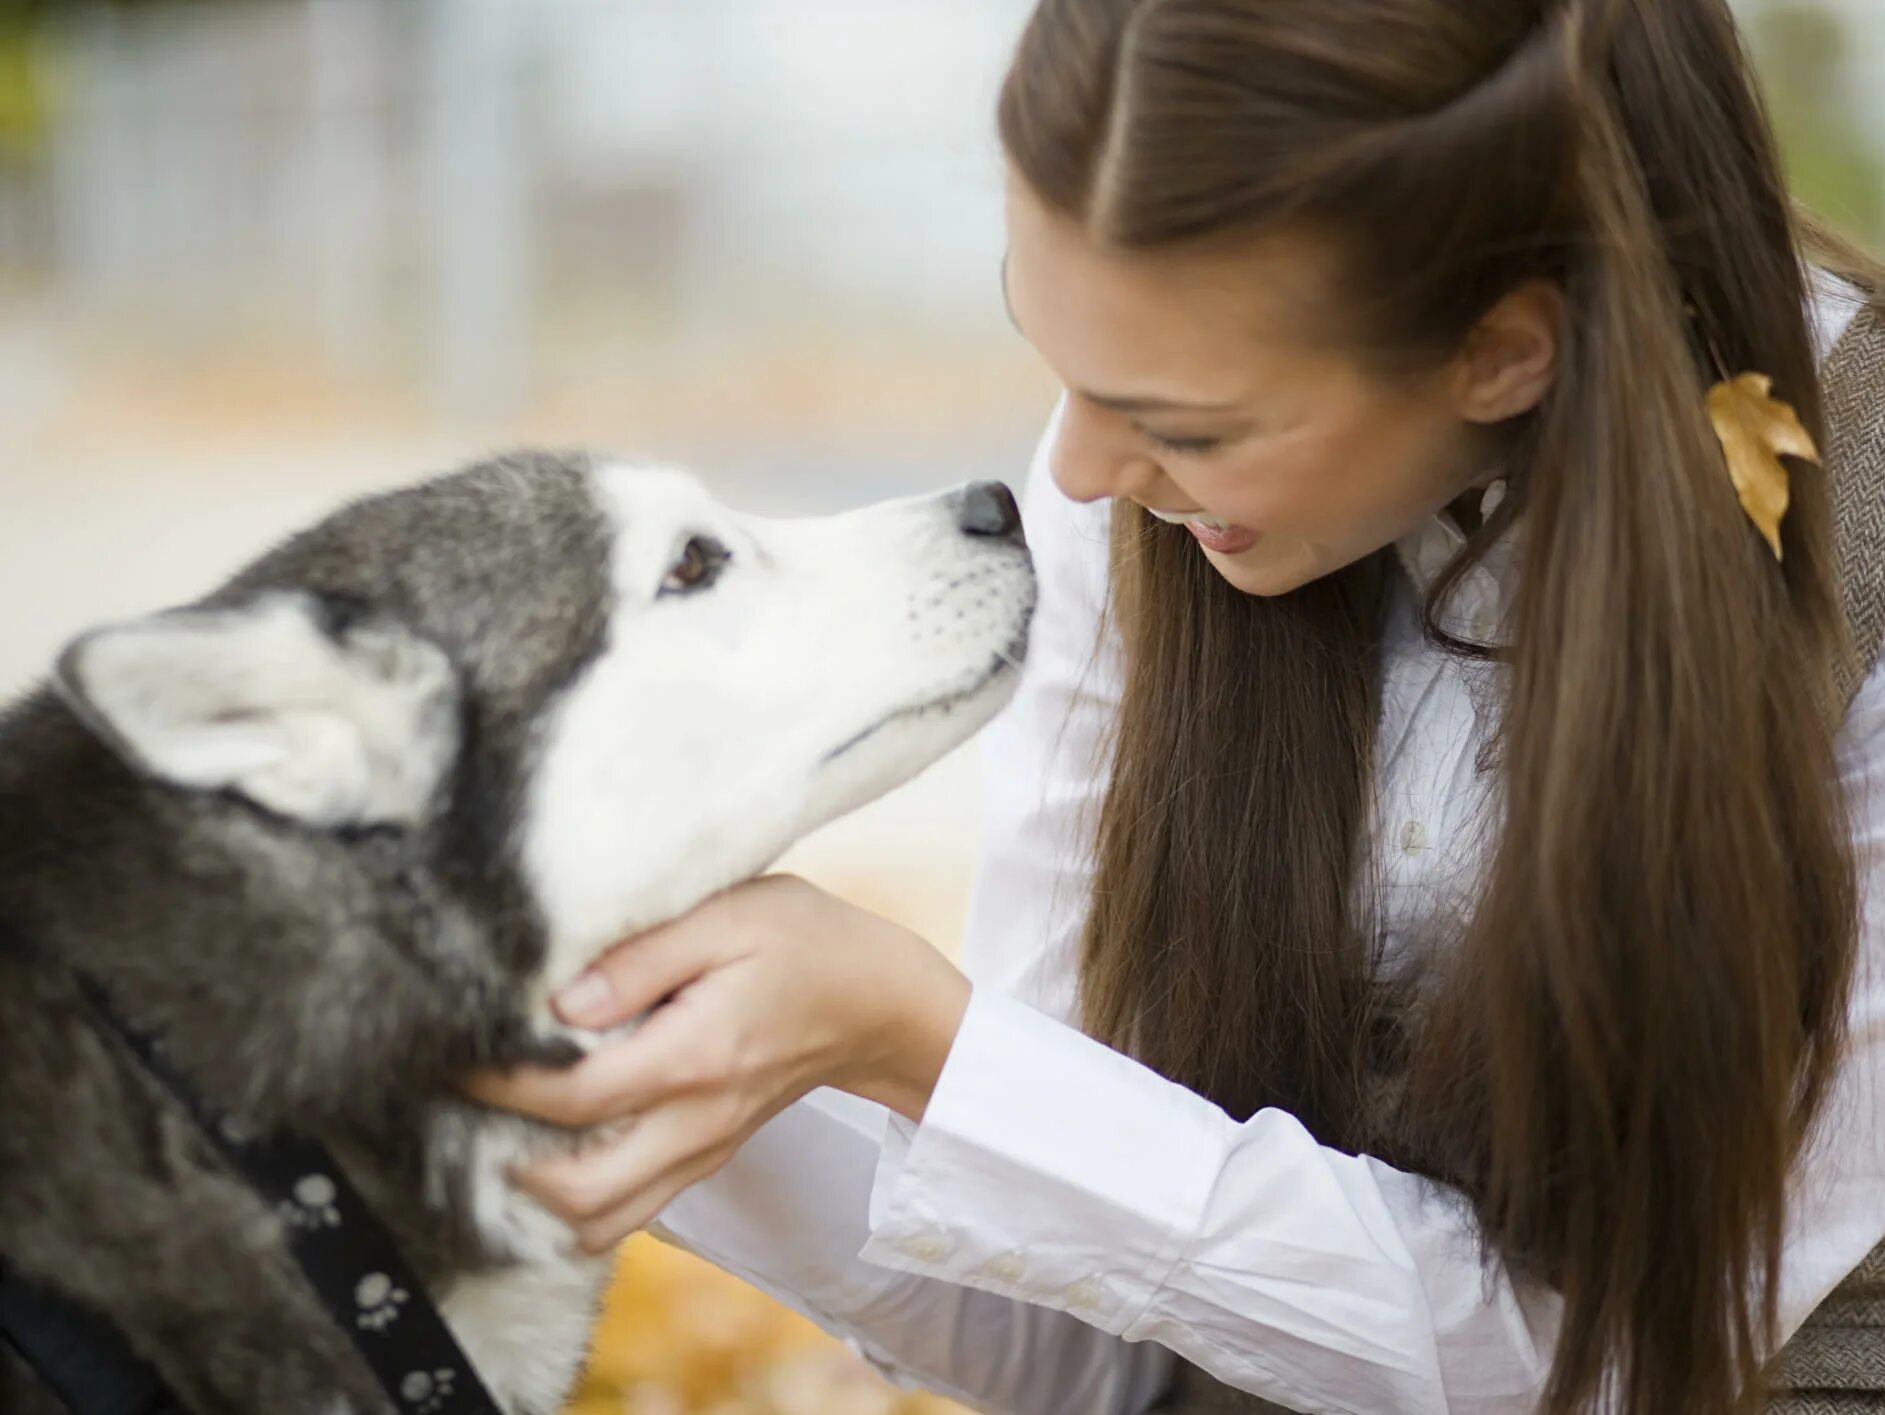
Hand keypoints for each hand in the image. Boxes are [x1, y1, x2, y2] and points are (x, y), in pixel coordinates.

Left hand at [463, 874, 970, 1252]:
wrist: (877, 1000)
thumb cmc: (804, 941)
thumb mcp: (729, 914)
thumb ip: (642, 956)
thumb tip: (561, 1003)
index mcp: (696, 1056)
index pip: (572, 1095)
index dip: (498, 1084)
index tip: (448, 1053)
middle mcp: (698, 1121)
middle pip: (580, 1193)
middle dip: (507, 1163)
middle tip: (465, 1111)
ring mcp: (704, 1149)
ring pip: (604, 1222)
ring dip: (542, 1198)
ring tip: (500, 1138)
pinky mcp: (707, 1157)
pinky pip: (632, 1211)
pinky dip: (581, 1202)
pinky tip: (551, 1152)